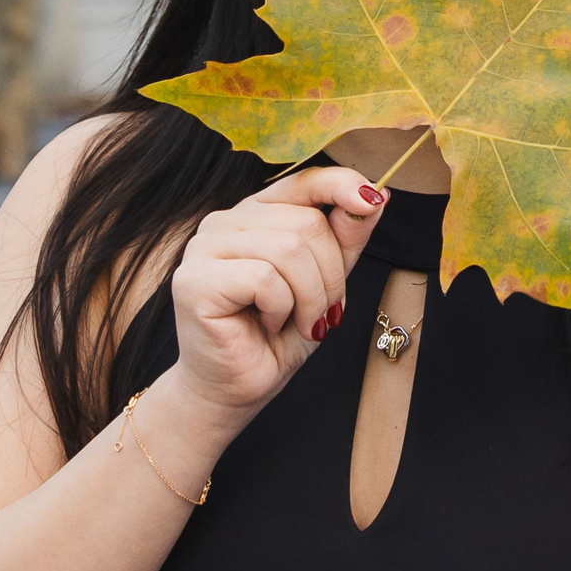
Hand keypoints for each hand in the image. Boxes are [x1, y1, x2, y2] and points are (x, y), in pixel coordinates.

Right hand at [169, 166, 388, 422]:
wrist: (237, 389)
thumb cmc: (278, 335)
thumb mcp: (326, 282)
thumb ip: (345, 238)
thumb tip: (377, 194)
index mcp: (255, 215)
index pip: (304, 181)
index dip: (342, 185)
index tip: (375, 200)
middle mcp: (224, 222)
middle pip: (306, 222)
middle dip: (331, 275)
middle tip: (323, 313)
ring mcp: (202, 247)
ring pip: (289, 248)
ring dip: (310, 297)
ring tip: (299, 322)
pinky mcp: (193, 279)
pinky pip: (264, 278)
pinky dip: (283, 309)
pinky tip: (269, 325)